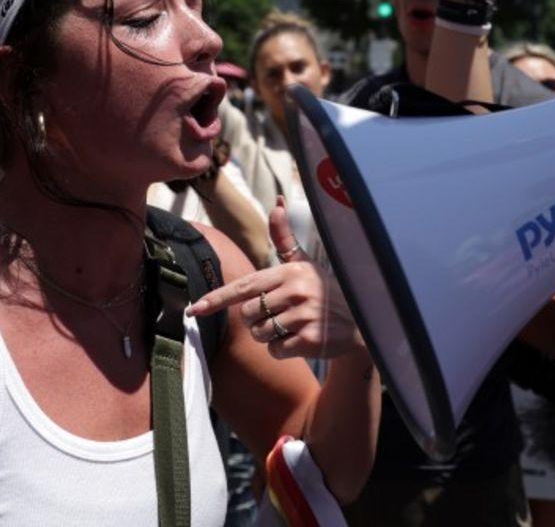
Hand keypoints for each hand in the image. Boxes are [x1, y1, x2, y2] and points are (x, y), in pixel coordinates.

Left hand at [186, 200, 362, 358]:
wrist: (361, 320)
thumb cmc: (323, 290)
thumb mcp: (304, 263)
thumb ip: (284, 238)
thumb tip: (276, 203)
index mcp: (289, 272)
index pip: (244, 287)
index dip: (216, 298)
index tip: (193, 309)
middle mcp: (295, 291)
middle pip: (248, 314)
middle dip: (257, 320)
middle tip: (279, 315)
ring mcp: (303, 316)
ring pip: (260, 334)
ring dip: (269, 336)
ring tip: (292, 326)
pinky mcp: (310, 340)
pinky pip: (276, 351)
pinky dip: (283, 350)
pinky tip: (300, 340)